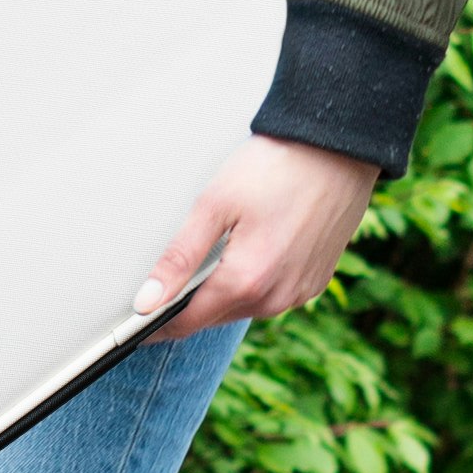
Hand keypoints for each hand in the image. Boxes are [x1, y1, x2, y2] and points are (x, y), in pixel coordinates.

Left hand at [133, 135, 377, 333]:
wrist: (338, 149)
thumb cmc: (277, 167)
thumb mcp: (215, 205)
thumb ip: (179, 258)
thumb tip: (147, 300)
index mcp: (247, 281)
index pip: (187, 323)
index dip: (157, 323)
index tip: (135, 320)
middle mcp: (276, 298)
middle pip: (215, 316)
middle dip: (191, 302)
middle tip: (173, 271)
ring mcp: (299, 293)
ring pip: (244, 307)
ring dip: (224, 291)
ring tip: (220, 249)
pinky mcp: (315, 282)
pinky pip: (272, 296)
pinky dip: (254, 282)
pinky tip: (254, 248)